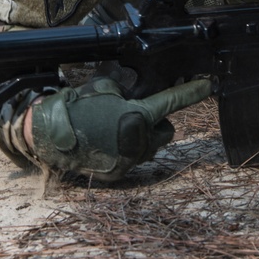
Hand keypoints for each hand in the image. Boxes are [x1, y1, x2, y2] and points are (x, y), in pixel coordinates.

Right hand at [29, 77, 211, 180]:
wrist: (50, 136)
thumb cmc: (77, 107)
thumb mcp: (105, 89)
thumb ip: (127, 91)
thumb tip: (135, 92)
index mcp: (137, 115)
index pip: (172, 102)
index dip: (192, 91)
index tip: (208, 85)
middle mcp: (139, 140)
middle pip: (166, 131)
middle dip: (156, 124)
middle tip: (134, 116)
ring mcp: (130, 160)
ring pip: (152, 147)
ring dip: (144, 138)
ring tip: (118, 130)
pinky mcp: (120, 173)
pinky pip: (135, 160)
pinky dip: (128, 151)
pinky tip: (109, 144)